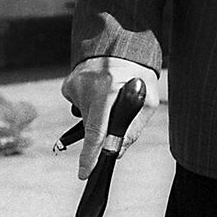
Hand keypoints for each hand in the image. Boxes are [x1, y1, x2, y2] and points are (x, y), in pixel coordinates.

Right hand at [60, 56, 159, 179]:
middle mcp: (88, 86)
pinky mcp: (68, 84)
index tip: (84, 173)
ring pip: (85, 117)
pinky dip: (90, 104)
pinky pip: (79, 106)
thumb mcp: (148, 99)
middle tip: (116, 112)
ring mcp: (75, 84)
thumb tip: (116, 152)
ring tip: (111, 96)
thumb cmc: (139, 73)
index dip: (90, 155)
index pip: (96, 131)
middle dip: (104, 128)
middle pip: (93, 126)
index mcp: (109, 88)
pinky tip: (99, 90)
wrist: (121, 43)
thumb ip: (134, 128)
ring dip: (98, 114)